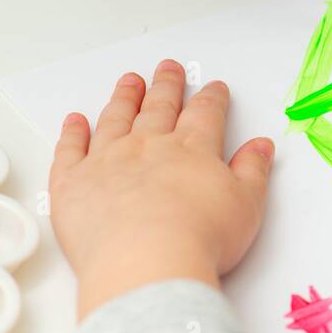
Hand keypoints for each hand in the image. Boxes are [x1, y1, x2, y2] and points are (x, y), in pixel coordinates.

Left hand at [49, 60, 274, 318]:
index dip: (212, 98)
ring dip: (124, 98)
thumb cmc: (199, 240)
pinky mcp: (73, 183)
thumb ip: (253, 171)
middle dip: (166, 86)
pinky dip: (72, 133)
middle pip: (159, 107)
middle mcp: (148, 146)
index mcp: (192, 149)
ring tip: (129, 82)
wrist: (146, 264)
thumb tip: (261, 146)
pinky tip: (76, 121)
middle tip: (168, 69)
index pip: (205, 113)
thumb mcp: (246, 206)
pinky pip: (71, 149)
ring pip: (116, 118)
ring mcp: (107, 160)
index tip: (214, 88)